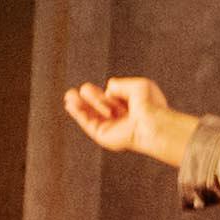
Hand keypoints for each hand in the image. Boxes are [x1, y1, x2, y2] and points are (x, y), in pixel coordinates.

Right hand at [62, 77, 195, 163]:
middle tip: (79, 90)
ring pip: (92, 114)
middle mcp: (122, 117)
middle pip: (101, 106)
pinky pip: (88, 123)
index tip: (94, 88)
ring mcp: (112, 127)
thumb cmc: (149, 105)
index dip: (104, 93)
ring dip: (80, 105)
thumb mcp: (139, 85)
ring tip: (69, 95)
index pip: (114, 98)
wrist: (150, 123)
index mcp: (133, 106)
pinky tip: (70, 105)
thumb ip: (120, 84)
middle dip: (90, 97)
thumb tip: (108, 88)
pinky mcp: (103, 135)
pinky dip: (79, 114)